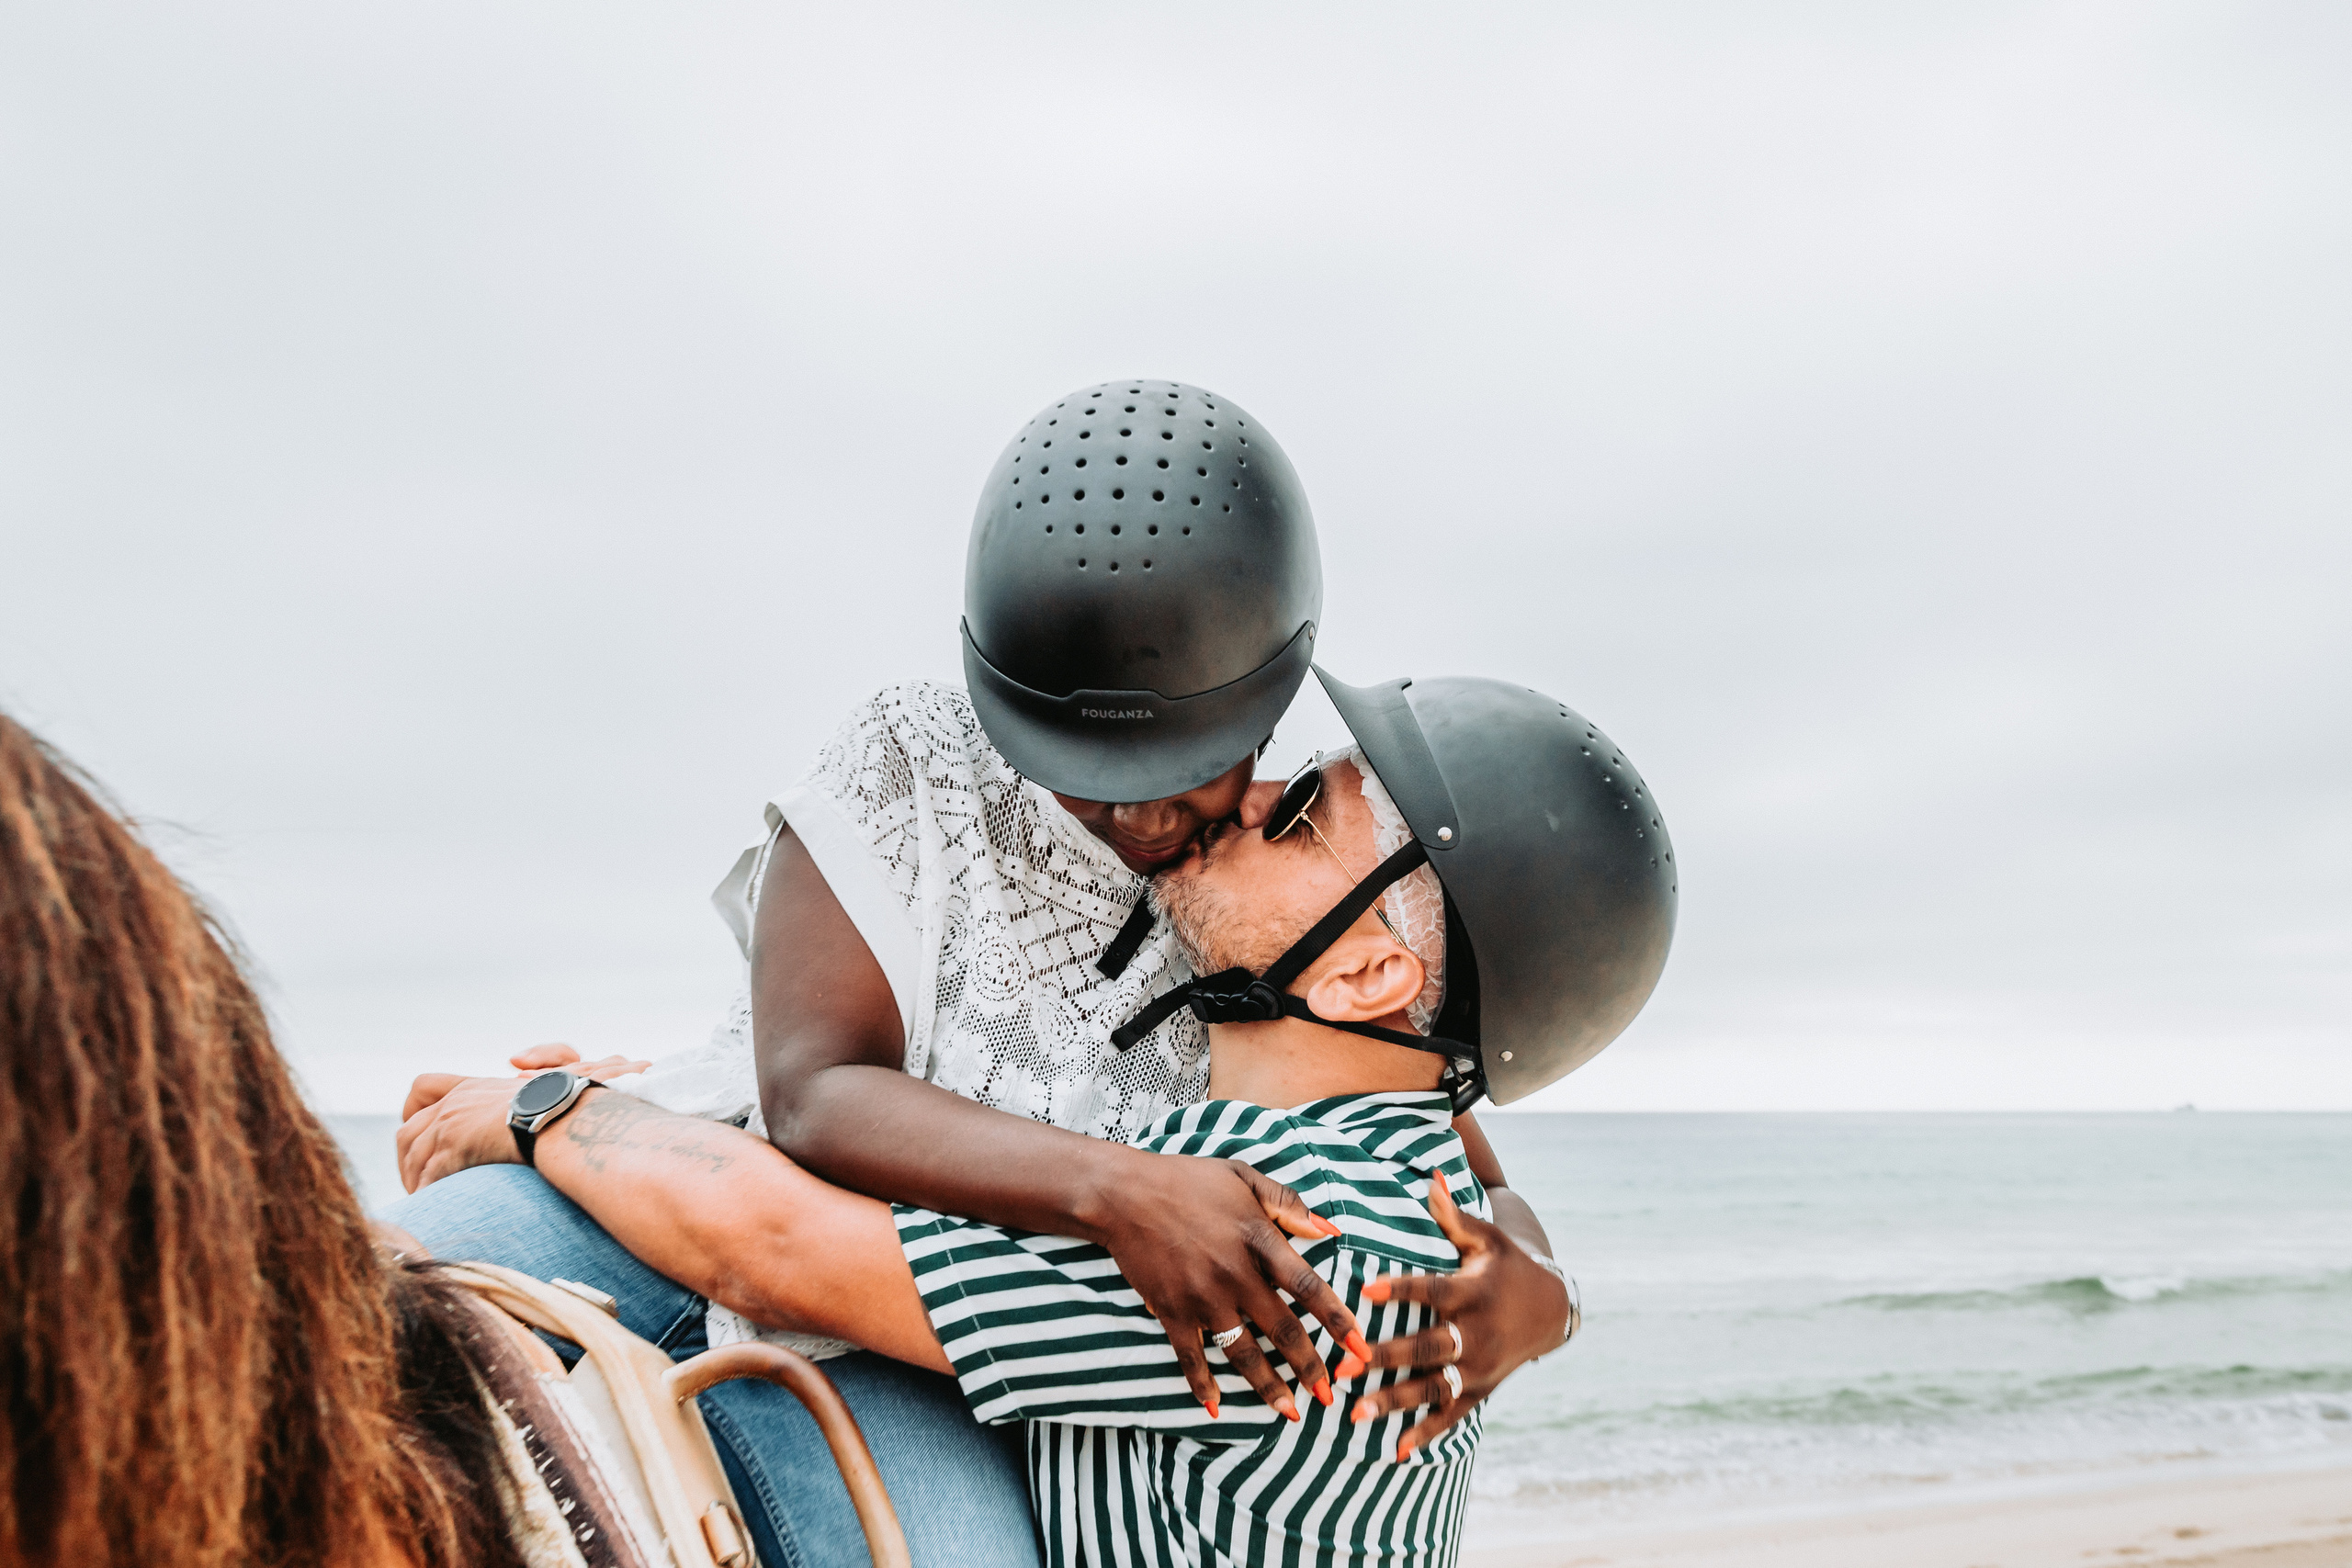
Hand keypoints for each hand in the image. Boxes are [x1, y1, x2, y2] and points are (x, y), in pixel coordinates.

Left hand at [395, 1052, 648, 1193]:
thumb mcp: (540, 1090)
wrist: (566, 1117)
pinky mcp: (455, 1146)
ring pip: (413, 1157)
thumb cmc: (564, 1107)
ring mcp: (451, 1123)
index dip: (412, 1113)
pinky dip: (429, 1194)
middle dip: (406, 1162)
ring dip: (415, 1183)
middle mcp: (455, 1102)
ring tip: (426, 1204)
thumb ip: (526, 1086)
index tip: (419, 1138)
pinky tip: (438, 1209)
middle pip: (408, 1132)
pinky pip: (429, 1176)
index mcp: (470, 1087)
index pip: (423, 1088)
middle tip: (416, 1185)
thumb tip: (518, 1075)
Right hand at [1097, 1153, 1371, 1420]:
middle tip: (1330, 1396)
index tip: (1360, 1349)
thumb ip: (1288, 1204)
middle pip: (1282, 1329)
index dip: (1337, 1320)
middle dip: (1310, 1368)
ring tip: (1290, 1413)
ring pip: (1243, 1352)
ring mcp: (1201, 1296)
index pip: (1308, 1286)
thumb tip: (1330, 1231)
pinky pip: (1190, 1356)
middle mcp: (1234, 1273)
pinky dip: (1202, 1384)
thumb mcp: (1243, 1177)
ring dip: (1268, 1386)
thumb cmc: (1186, 1180)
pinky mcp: (1171, 1310)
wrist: (1124, 1194)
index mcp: (1257, 1238)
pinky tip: (1216, 1407)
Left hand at [1335, 1175, 1568, 1458]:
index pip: (1432, 1290)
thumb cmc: (1506, 1264)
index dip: (1401, 1290)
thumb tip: (1430, 1176)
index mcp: (1472, 1291)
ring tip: (1356, 1414)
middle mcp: (1476, 1333)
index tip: (1365, 1291)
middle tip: (1345, 1368)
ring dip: (1395, 1402)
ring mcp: (1479, 1367)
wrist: (1551, 1309)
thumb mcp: (1485, 1238)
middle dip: (1386, 1359)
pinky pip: (1451, 1415)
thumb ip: (1452, 1215)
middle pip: (1428, 1348)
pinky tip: (1395, 1452)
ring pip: (1435, 1388)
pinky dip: (1426, 1434)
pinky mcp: (1481, 1389)